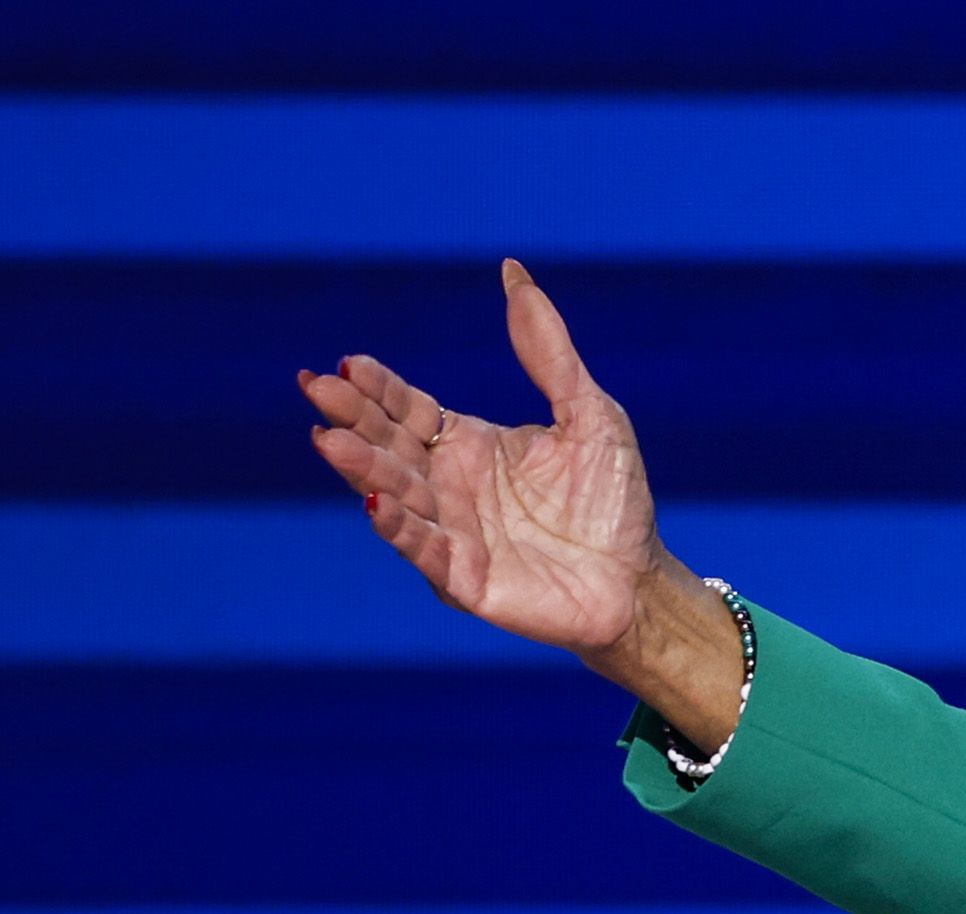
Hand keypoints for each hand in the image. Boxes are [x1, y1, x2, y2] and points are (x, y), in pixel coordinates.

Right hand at [301, 262, 743, 740]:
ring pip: (396, 494)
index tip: (348, 363)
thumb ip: (549, 353)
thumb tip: (514, 271)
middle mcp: (447, 485)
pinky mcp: (465, 580)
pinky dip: (399, 529)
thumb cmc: (614, 500)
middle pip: (388, 444)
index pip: (407, 408)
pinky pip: (423, 552)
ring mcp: (451, 533)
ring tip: (330, 441)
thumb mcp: (591, 415)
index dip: (377, 387)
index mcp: (467, 444)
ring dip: (362, 468)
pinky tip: (376, 503)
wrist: (640, 581)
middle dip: (352, 417)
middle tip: (318, 388)